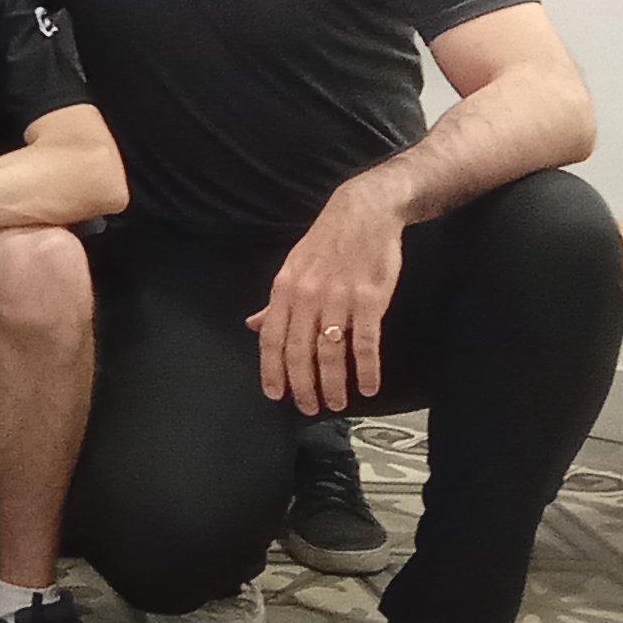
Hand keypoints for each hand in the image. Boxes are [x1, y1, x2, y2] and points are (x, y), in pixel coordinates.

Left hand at [249, 188, 403, 413]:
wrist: (364, 213)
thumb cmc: (327, 244)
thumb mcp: (293, 268)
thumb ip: (276, 302)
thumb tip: (252, 325)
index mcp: (284, 289)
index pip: (271, 337)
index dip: (271, 369)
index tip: (275, 395)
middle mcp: (307, 295)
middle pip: (298, 351)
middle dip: (302, 386)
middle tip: (309, 408)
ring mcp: (338, 298)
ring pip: (330, 352)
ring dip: (333, 384)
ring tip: (337, 404)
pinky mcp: (369, 298)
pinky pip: (365, 342)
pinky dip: (366, 369)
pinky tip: (367, 386)